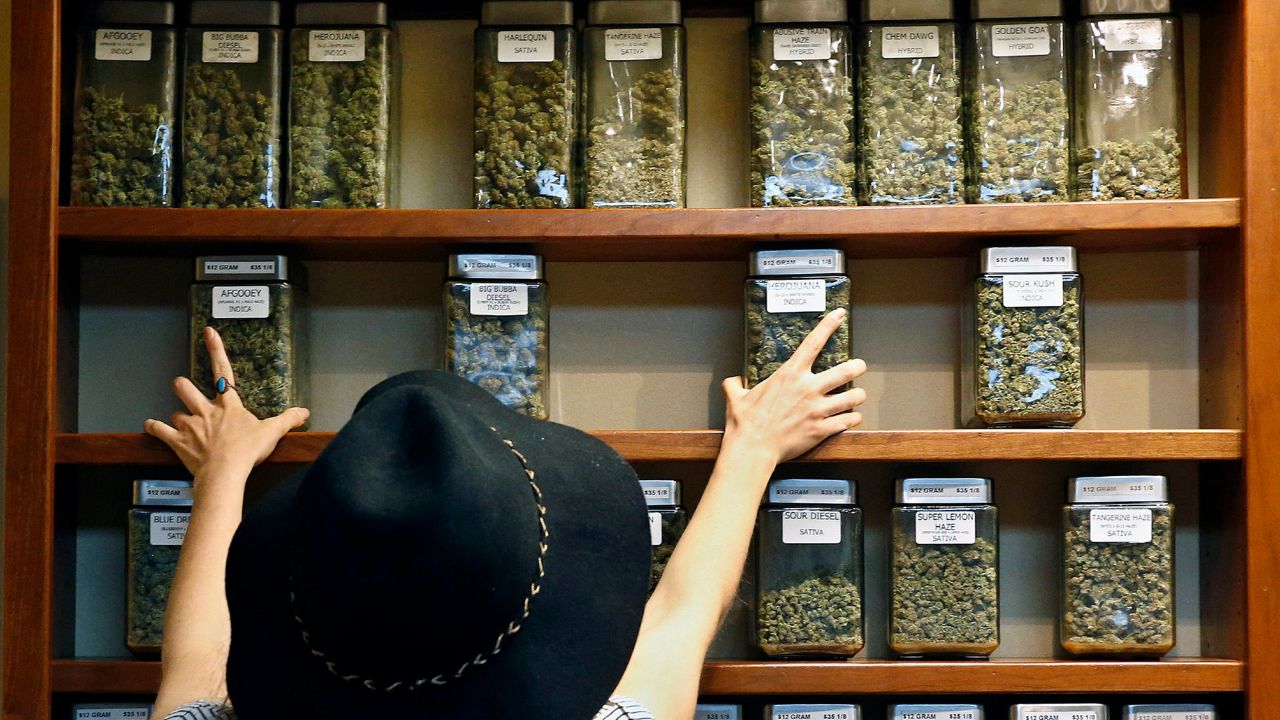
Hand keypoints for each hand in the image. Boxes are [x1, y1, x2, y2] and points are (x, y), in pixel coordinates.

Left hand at [144, 327, 309, 478]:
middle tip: (183, 386)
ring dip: (178, 415)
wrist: (225, 472)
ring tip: (181, 420)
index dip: (216, 350)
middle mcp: (206, 411)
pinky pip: (160, 430)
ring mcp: (189, 426)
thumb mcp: (272, 433)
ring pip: (176, 411)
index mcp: (228, 405)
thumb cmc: (248, 450)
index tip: (208, 332)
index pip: (223, 371)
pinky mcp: (178, 441)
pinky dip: (155, 428)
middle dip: (183, 386)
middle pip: (186, 388)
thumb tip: (305, 411)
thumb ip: (288, 420)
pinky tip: (151, 425)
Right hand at [723, 308, 866, 462]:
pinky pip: (848, 421)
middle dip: (857, 366)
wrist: (752, 449)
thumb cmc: (745, 423)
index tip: (840, 315)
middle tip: (859, 366)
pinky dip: (853, 418)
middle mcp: (808, 388)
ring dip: (858, 395)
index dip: (829, 325)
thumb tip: (733, 382)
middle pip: (846, 370)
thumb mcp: (736, 397)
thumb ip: (736, 385)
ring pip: (853, 397)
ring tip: (858, 395)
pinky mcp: (822, 429)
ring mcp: (817, 410)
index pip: (814, 342)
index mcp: (790, 375)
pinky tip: (852, 417)